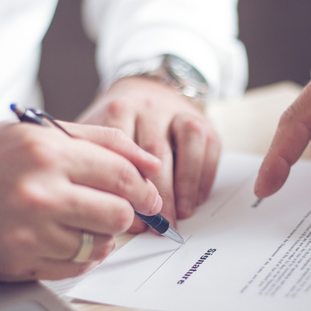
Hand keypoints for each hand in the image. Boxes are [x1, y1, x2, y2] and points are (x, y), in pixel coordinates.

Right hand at [0, 122, 162, 281]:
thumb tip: (149, 162)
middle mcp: (39, 193)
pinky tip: (63, 239)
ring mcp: (27, 233)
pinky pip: (73, 268)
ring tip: (80, 221)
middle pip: (117, 215)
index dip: (144, 189)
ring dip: (99, 236)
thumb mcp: (35, 132)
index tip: (148, 196)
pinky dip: (78, 256)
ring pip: (98, 245)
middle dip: (126, 214)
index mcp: (47, 153)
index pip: (122, 175)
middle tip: (118, 211)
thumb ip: (100, 140)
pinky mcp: (16, 264)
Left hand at [78, 76, 219, 229]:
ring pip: (189, 141)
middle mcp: (149, 107)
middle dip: (159, 192)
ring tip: (183, 212)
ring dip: (187, 181)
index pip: (122, 147)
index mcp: (119, 110)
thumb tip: (113, 213)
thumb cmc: (120, 124)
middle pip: (156, 150)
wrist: (148, 87)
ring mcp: (178, 111)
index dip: (125, 183)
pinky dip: (205, 175)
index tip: (125, 211)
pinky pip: (210, 146)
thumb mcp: (100, 136)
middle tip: (160, 223)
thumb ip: (101, 167)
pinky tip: (197, 199)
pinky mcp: (202, 119)